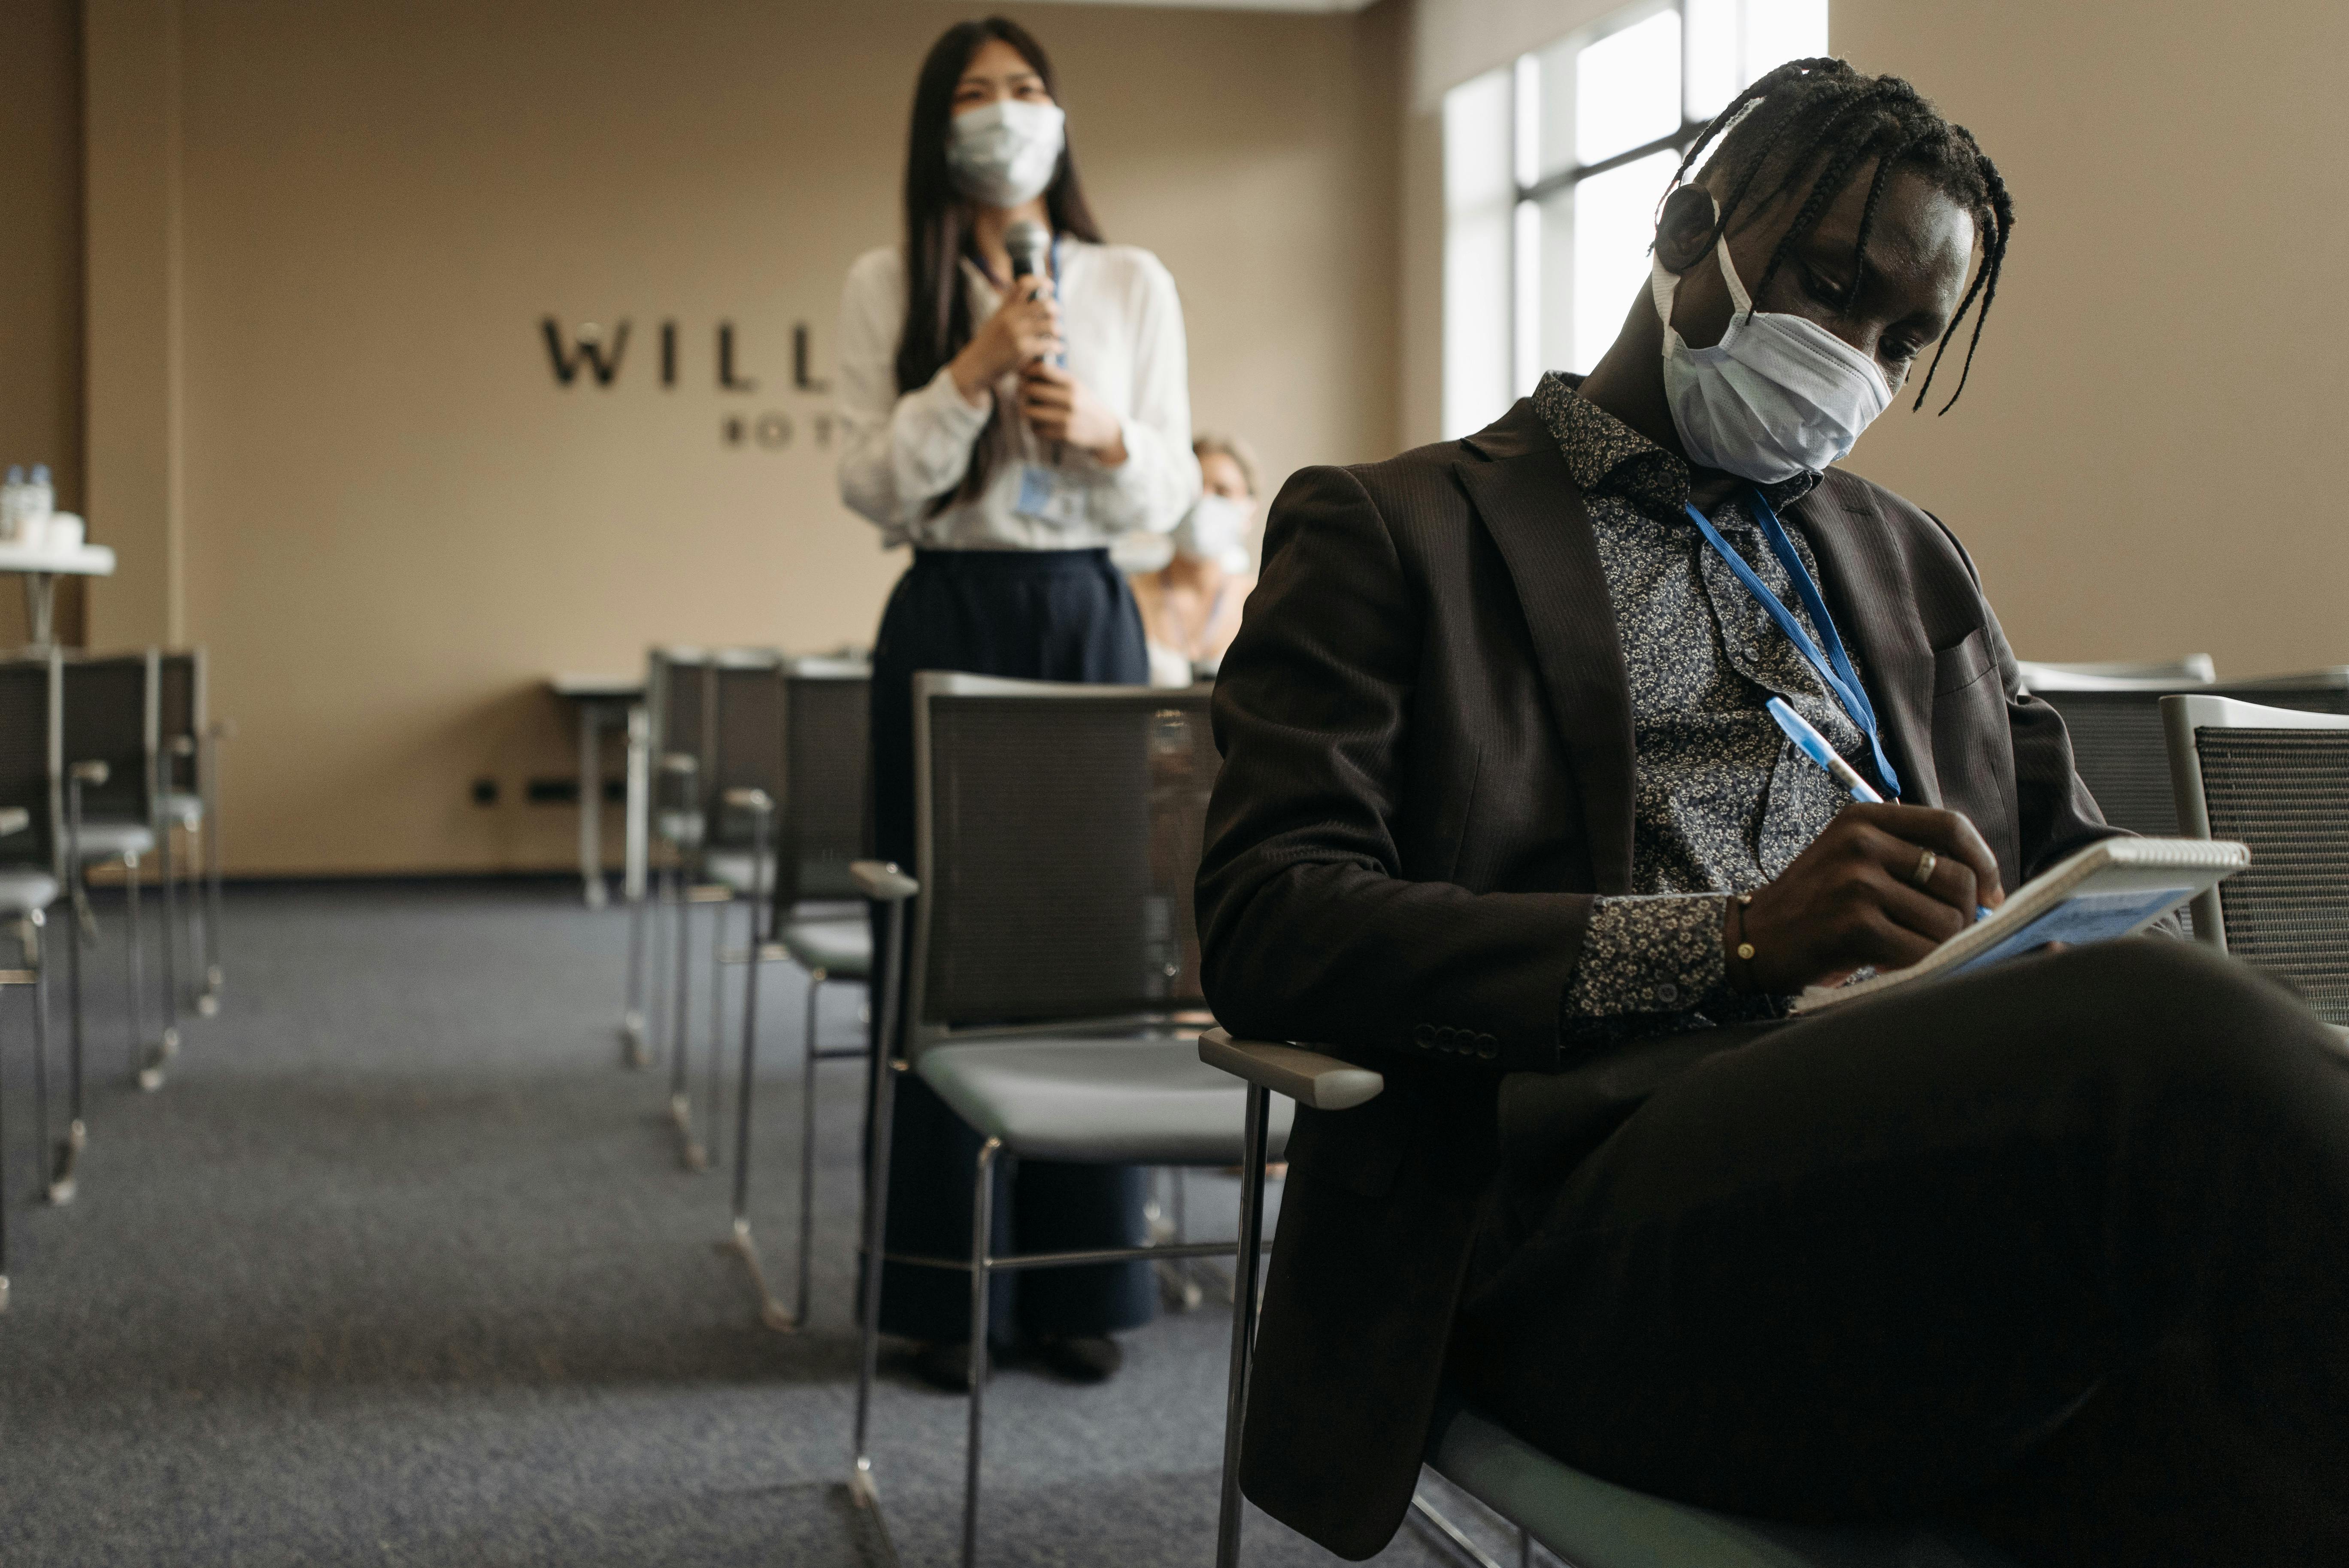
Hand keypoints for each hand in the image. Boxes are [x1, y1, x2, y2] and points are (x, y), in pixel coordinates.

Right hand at [948, 276, 1061, 403]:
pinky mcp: (1022, 349)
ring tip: (1058, 334)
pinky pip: (1048, 344)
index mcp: (1004, 308)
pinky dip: (1057, 346)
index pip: (1023, 284)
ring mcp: (1017, 332)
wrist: (975, 366)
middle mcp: (1011, 317)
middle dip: (1055, 308)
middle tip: (1057, 314)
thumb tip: (1034, 305)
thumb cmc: (988, 346)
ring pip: (1050, 324)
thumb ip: (1011, 312)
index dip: (1041, 281)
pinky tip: (1059, 348)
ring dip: (1058, 329)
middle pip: (1043, 304)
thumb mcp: (995, 322)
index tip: (1051, 286)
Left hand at [1017, 361, 1127, 463]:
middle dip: (1021, 391)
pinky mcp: (1064, 434)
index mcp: (1072, 382)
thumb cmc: (1083, 403)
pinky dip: (1034, 426)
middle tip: (1021, 393)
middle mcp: (1070, 398)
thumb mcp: (1075, 385)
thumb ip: (1054, 376)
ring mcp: (1067, 417)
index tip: (1023, 375)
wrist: (1104, 429)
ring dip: (1025, 410)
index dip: (1027, 371)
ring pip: (1029, 411)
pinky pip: (1036, 429)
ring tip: (1029, 409)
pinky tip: (1040, 424)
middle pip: (1030, 389)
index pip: (1042, 369)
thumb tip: (1026, 368)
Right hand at [1729, 802, 2005, 993]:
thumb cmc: (1816, 905)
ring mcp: (1856, 883)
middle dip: (1963, 916)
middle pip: (1958, 878)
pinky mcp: (1854, 925)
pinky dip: (1918, 965)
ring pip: (1946, 920)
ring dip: (1939, 945)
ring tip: (1907, 948)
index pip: (1951, 826)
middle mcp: (1860, 843)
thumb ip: (1908, 859)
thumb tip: (1986, 894)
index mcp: (1864, 818)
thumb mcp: (1853, 860)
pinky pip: (1921, 951)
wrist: (1754, 940)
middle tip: (1942, 935)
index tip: (1988, 896)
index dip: (1983, 863)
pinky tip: (1889, 962)